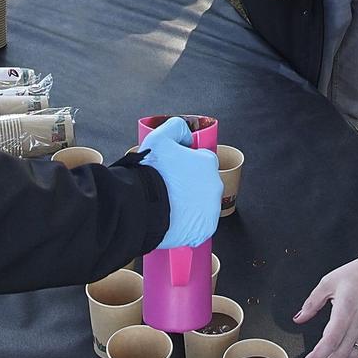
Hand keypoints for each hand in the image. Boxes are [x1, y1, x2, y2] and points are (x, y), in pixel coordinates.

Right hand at [140, 115, 219, 249]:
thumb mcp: (159, 137)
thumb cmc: (150, 174)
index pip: (203, 161)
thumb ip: (176, 127)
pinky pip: (198, 225)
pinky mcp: (205, 230)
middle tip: (169, 188)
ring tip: (168, 204)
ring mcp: (211, 210)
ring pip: (202, 205)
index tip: (173, 171)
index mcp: (208, 163)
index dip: (186, 164)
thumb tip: (186, 135)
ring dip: (189, 204)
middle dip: (189, 185)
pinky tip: (172, 218)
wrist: (141, 207)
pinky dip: (188, 223)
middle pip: (203, 183)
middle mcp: (215, 186)